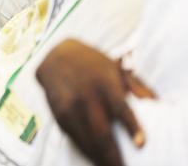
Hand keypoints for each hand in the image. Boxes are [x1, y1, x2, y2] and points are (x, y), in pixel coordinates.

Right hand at [36, 39, 153, 165]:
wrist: (56, 56)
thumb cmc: (93, 64)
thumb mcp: (116, 68)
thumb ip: (138, 86)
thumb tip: (157, 104)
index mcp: (104, 82)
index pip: (119, 107)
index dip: (131, 126)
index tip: (141, 144)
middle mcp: (85, 95)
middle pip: (100, 131)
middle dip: (113, 155)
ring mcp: (69, 105)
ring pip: (86, 139)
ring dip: (99, 157)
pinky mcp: (59, 114)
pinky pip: (74, 138)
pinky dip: (86, 150)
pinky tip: (95, 157)